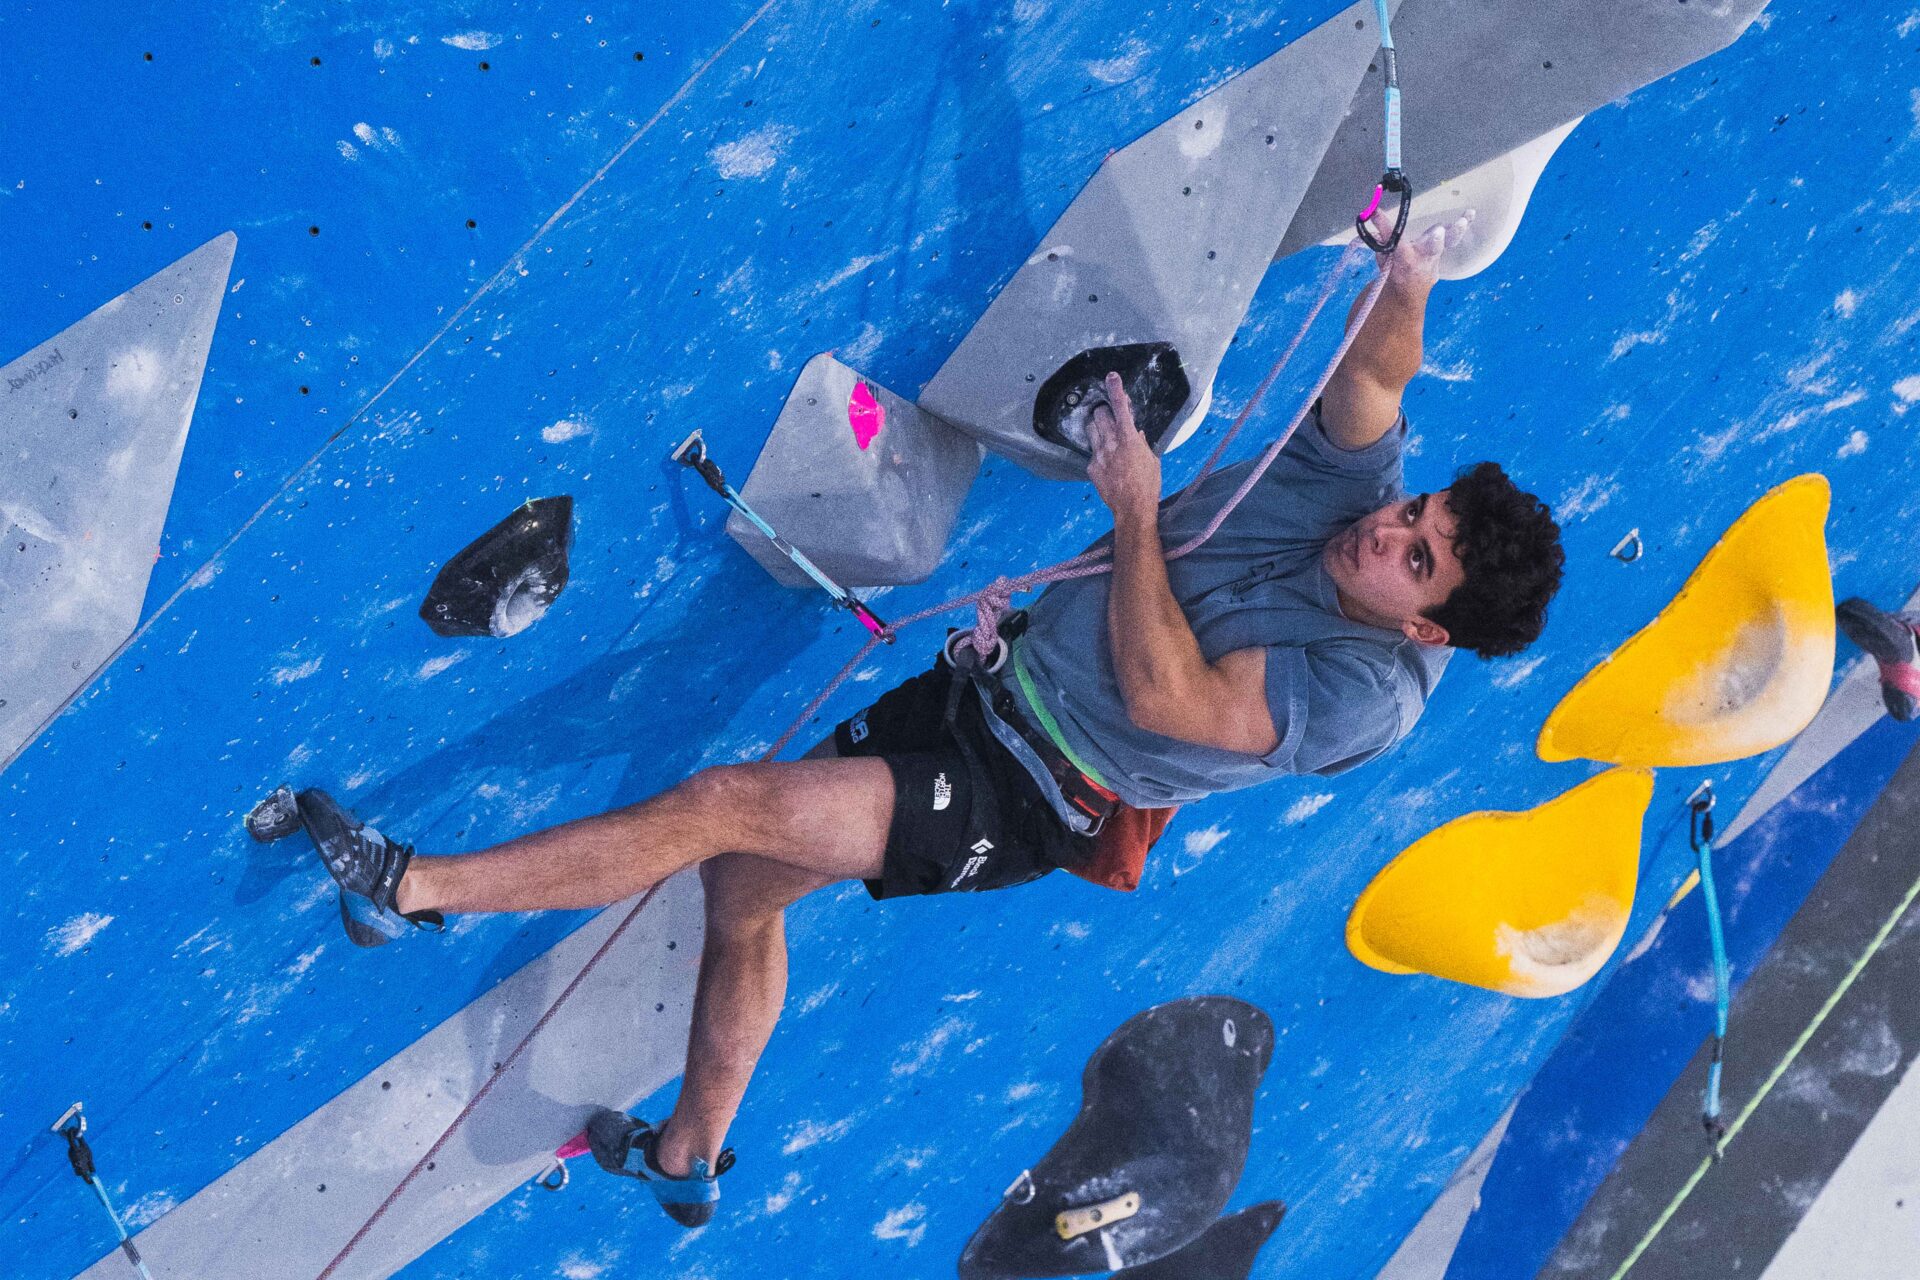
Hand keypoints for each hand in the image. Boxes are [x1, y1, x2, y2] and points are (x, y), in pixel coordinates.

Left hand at [1087, 372, 1161, 520]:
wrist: (1132, 507)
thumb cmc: (1148, 484)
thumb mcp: (1151, 459)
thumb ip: (1141, 443)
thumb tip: (1135, 433)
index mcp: (1128, 438)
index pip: (1120, 407)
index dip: (1116, 389)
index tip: (1112, 377)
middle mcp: (1110, 442)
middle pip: (1100, 414)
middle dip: (1105, 411)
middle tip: (1110, 415)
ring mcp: (1098, 454)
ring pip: (1091, 429)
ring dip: (1097, 426)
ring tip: (1105, 434)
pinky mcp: (1092, 467)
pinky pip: (1092, 451)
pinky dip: (1099, 451)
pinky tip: (1107, 461)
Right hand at [1371, 208, 1474, 288]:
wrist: (1410, 291)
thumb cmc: (1395, 270)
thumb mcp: (1383, 257)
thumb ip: (1381, 238)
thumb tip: (1373, 214)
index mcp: (1403, 260)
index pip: (1393, 242)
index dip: (1384, 227)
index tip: (1375, 213)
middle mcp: (1423, 258)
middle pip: (1431, 249)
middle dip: (1435, 241)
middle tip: (1438, 232)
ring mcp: (1437, 253)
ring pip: (1449, 242)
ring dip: (1456, 231)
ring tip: (1462, 220)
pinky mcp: (1446, 246)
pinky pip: (1456, 236)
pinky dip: (1464, 223)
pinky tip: (1470, 212)